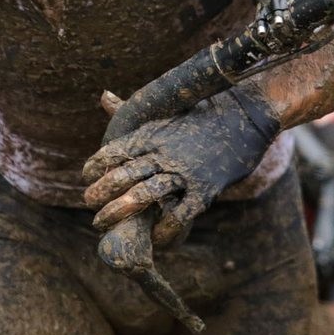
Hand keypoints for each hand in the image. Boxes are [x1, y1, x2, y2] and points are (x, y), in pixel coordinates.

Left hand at [82, 85, 278, 246]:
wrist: (246, 116)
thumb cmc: (201, 113)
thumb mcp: (164, 109)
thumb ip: (131, 110)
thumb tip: (102, 96)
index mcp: (152, 134)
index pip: (115, 150)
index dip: (97, 165)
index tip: (87, 175)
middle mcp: (163, 153)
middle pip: (124, 175)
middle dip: (101, 192)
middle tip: (88, 203)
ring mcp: (184, 172)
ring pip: (144, 194)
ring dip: (120, 211)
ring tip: (101, 222)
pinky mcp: (204, 189)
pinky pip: (180, 214)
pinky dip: (165, 229)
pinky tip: (154, 238)